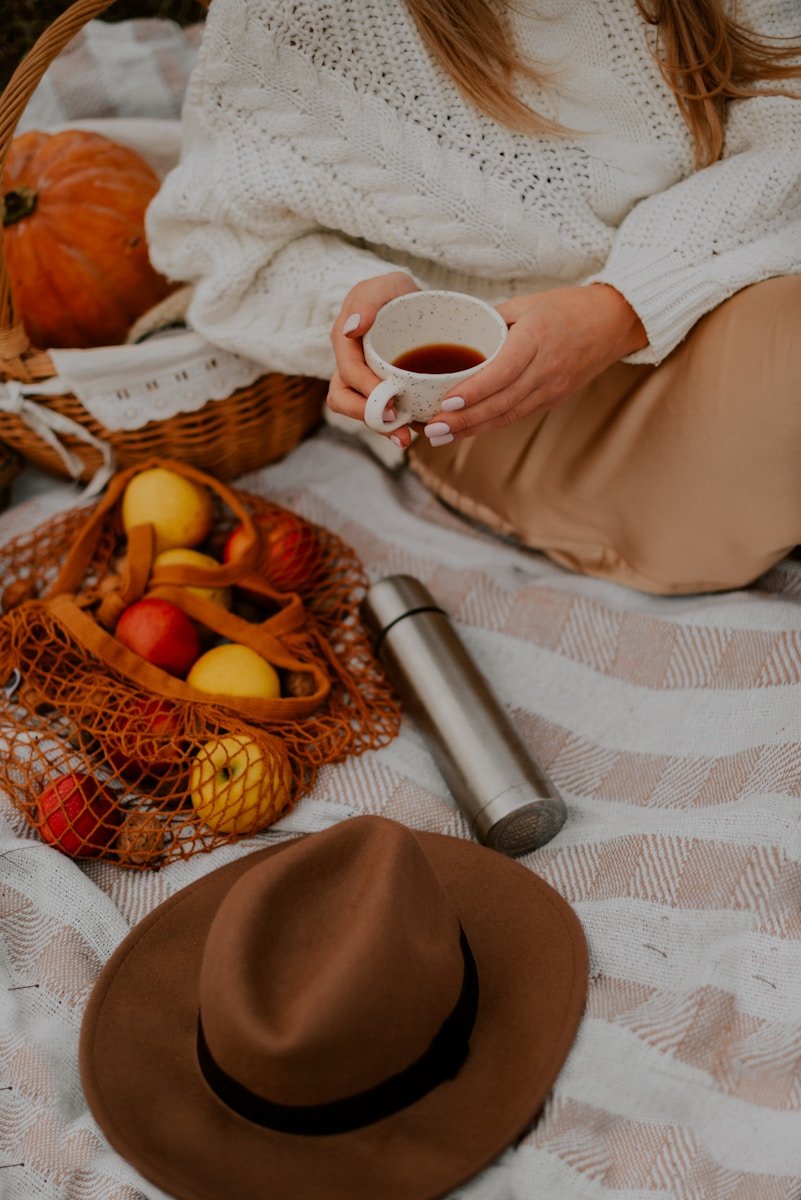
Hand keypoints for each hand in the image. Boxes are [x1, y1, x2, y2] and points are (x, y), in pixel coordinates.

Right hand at [328, 271, 419, 438]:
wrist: (417, 306)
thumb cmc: (398, 293)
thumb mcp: (388, 285)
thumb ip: (368, 300)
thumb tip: (350, 329)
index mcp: (346, 341)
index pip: (348, 372)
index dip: (366, 391)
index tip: (391, 403)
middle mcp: (349, 365)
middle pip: (344, 399)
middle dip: (369, 417)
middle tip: (398, 427)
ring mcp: (363, 382)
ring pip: (360, 412)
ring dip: (381, 428)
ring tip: (406, 438)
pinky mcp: (380, 393)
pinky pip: (382, 414)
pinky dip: (397, 425)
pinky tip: (418, 429)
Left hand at [419, 284, 647, 446]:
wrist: (613, 323)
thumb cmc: (566, 308)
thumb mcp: (526, 304)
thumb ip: (491, 321)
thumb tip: (452, 337)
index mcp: (537, 338)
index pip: (503, 371)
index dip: (475, 390)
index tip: (447, 401)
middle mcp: (546, 368)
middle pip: (502, 401)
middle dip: (465, 418)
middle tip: (432, 428)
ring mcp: (552, 388)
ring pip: (508, 414)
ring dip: (472, 428)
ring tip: (440, 436)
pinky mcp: (553, 399)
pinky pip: (517, 414)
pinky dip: (489, 424)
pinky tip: (465, 430)